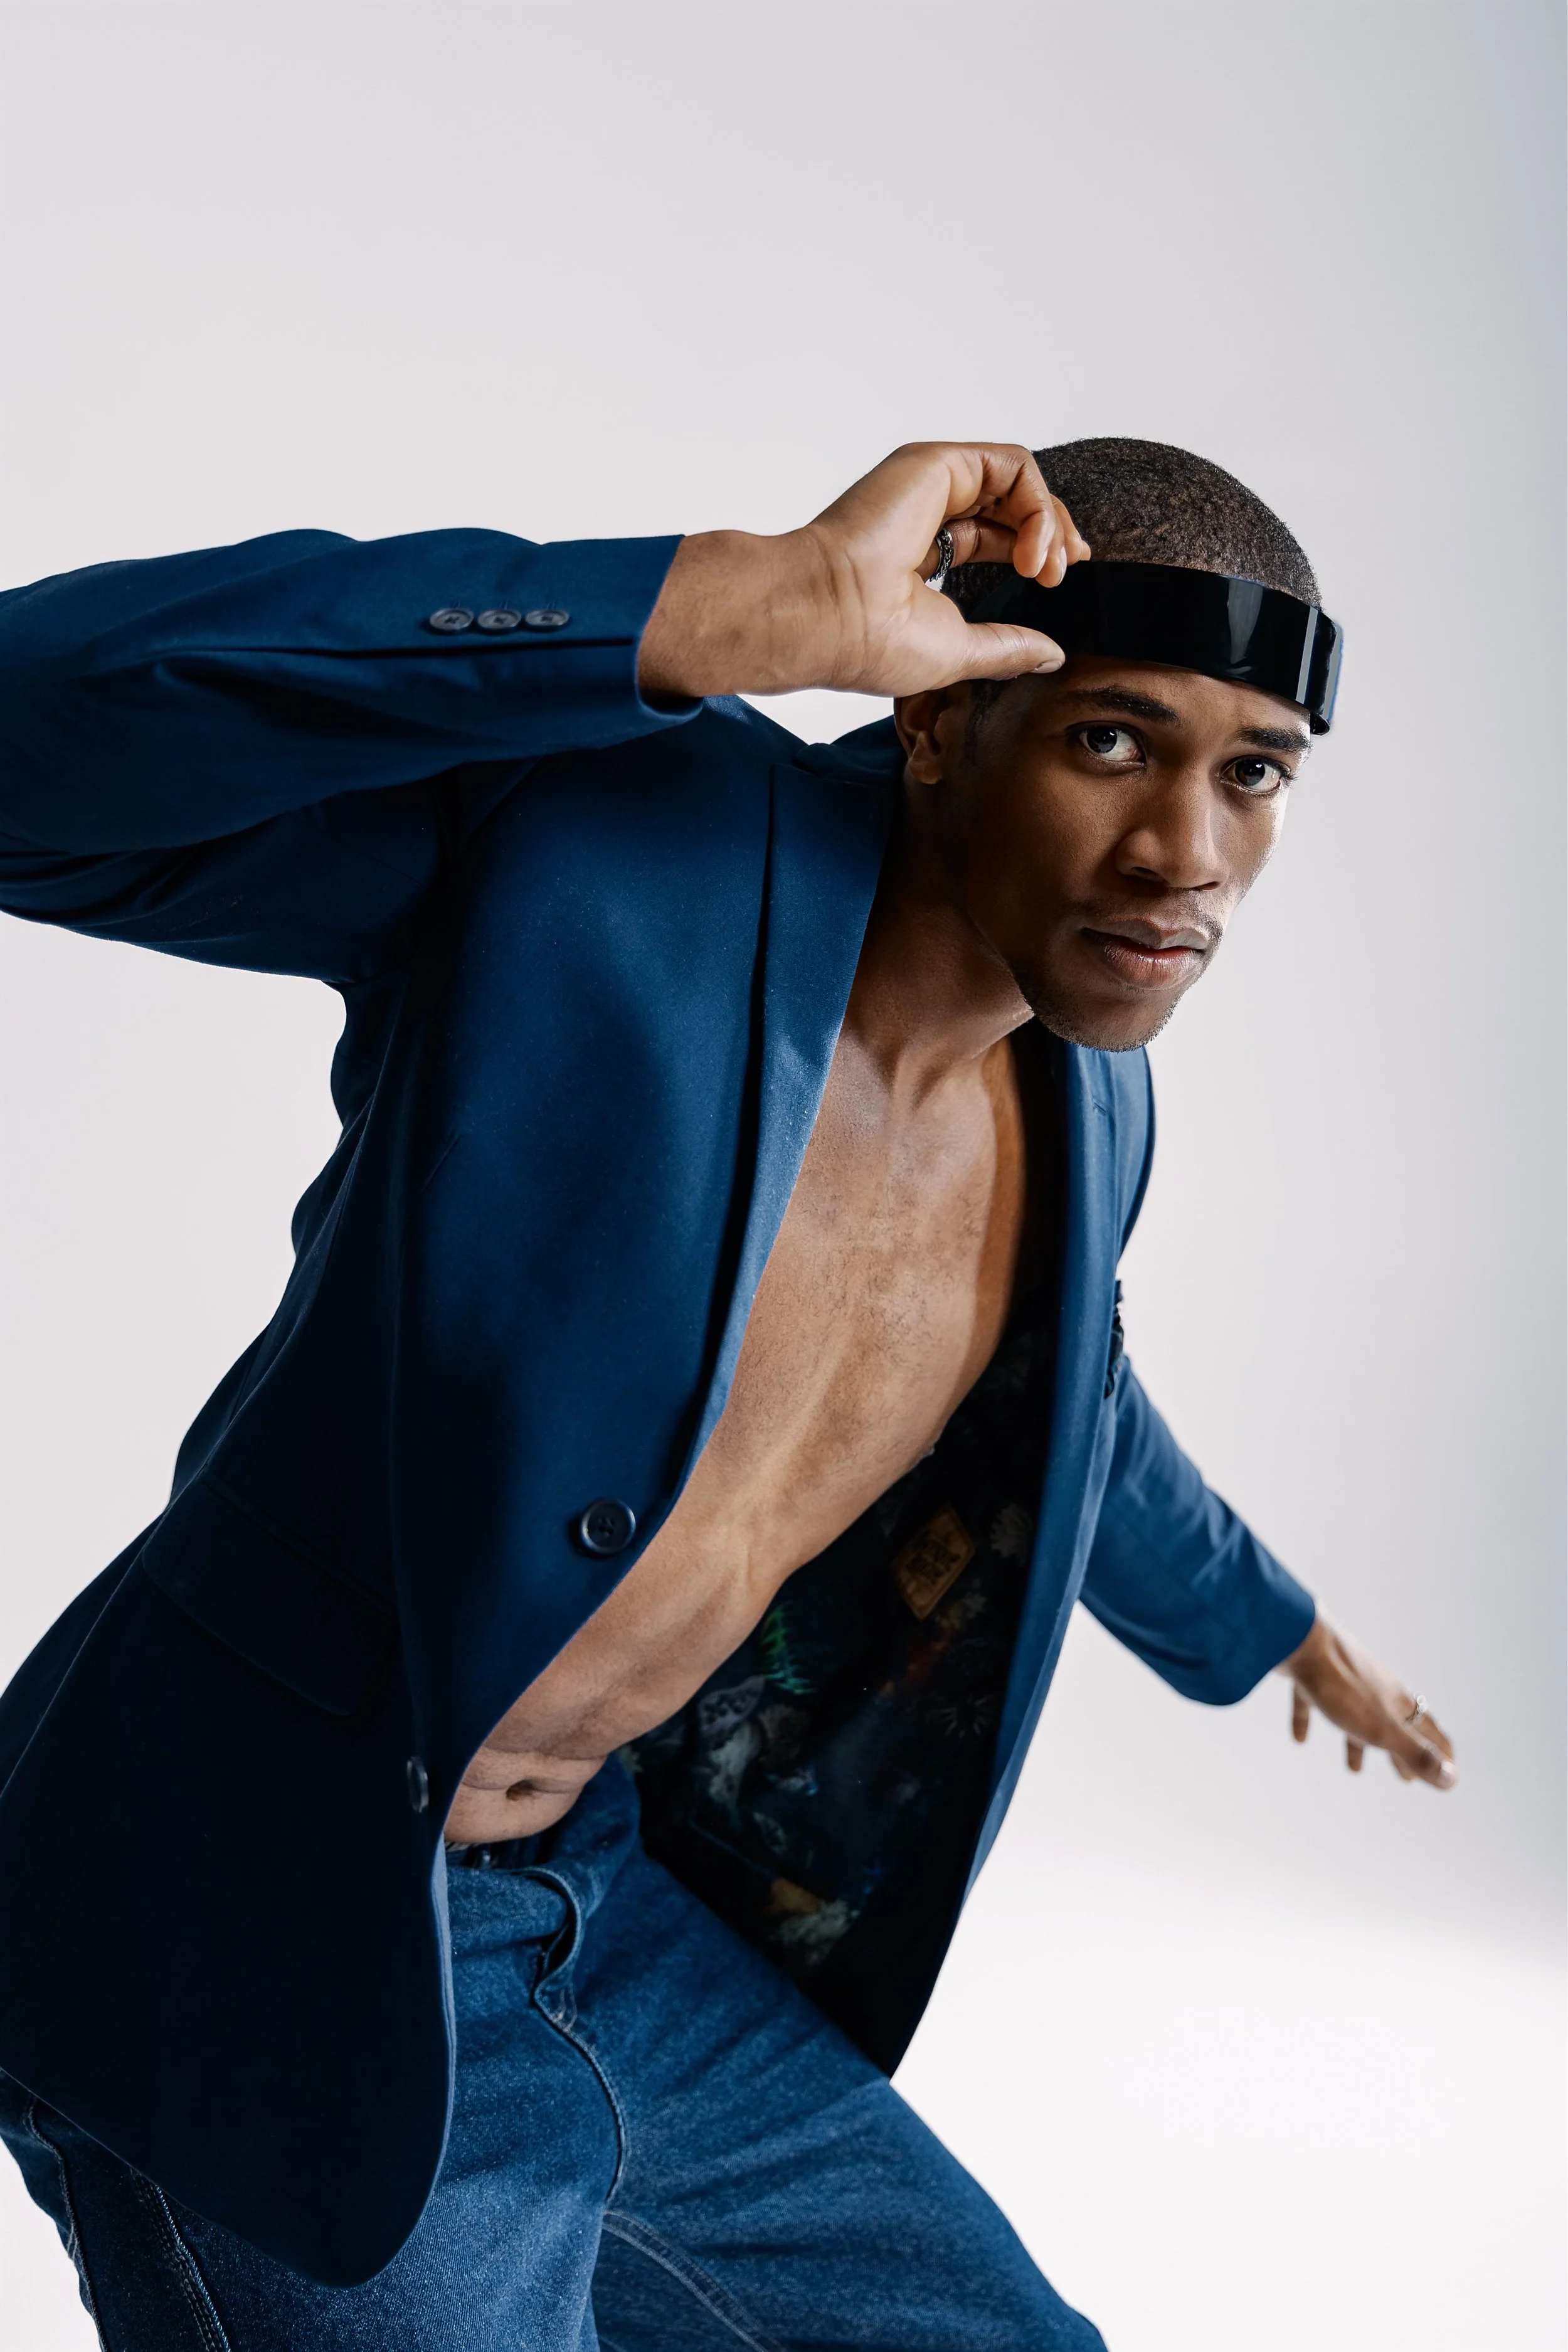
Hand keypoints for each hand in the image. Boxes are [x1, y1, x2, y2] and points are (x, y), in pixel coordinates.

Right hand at [637, 442, 1090, 702]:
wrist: (830, 617)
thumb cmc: (873, 642)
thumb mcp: (960, 653)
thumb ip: (1007, 649)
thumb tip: (1052, 655)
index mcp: (923, 551)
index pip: (994, 534)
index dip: (1035, 549)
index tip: (1054, 580)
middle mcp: (926, 511)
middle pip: (1011, 503)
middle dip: (1051, 534)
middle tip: (1061, 573)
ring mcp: (931, 485)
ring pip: (1017, 480)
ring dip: (1047, 522)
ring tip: (1046, 568)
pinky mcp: (937, 465)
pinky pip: (1012, 464)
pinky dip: (1036, 504)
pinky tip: (1030, 549)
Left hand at [1281, 1612, 1455, 1788]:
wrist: (1299, 1638)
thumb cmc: (1344, 1687)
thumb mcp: (1383, 1729)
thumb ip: (1416, 1754)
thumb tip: (1452, 1780)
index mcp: (1398, 1701)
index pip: (1430, 1731)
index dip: (1441, 1755)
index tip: (1448, 1774)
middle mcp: (1375, 1689)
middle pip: (1395, 1725)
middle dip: (1402, 1753)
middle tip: (1407, 1778)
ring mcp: (1343, 1681)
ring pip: (1356, 1717)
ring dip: (1358, 1743)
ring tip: (1354, 1769)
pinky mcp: (1310, 1677)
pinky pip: (1313, 1703)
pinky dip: (1309, 1722)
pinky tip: (1299, 1739)